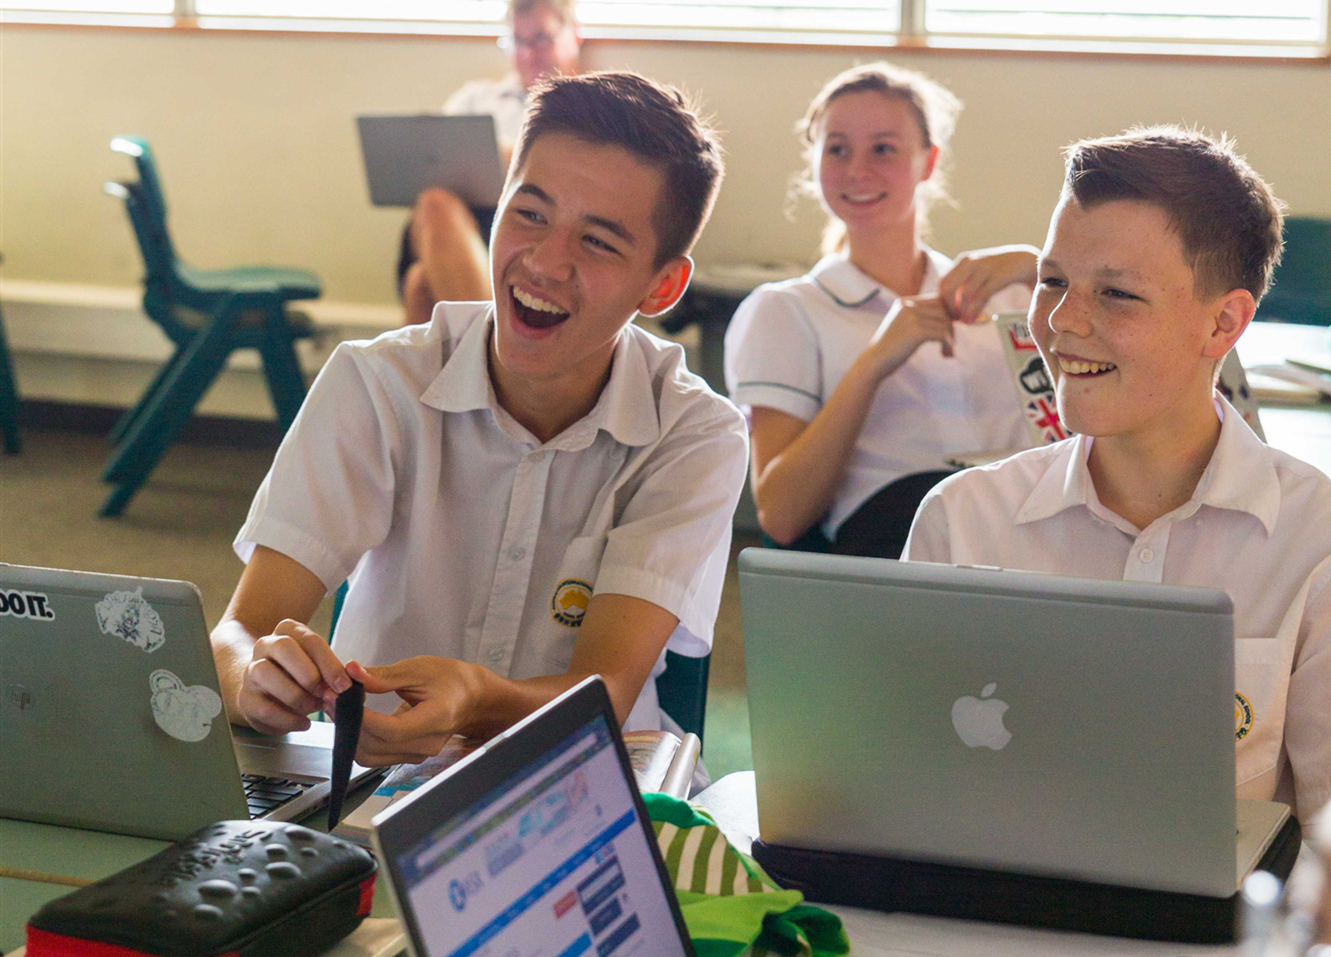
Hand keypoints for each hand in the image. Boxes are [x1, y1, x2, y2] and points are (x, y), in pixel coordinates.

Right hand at [238, 619, 349, 734]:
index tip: (344, 684)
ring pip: (265, 673)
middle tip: (325, 694)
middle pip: (283, 647)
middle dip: (308, 673)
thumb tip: (360, 683)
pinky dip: (286, 718)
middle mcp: (266, 645)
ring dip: (295, 694)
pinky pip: (262, 707)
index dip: (329, 663)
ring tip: (312, 707)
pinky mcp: (246, 698)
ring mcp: (252, 670)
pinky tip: (303, 723)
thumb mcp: (325, 671)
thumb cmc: (302, 678)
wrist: (270, 694)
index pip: (310, 639)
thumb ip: (343, 676)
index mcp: (289, 631)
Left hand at [346, 657, 482, 765]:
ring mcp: (417, 754)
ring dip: (350, 734)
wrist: (470, 698)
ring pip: (370, 756)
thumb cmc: (450, 680)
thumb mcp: (419, 669)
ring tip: (341, 707)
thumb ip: (384, 676)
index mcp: (435, 720)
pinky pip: (376, 754)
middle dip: (349, 725)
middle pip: (375, 747)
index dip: (362, 718)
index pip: (391, 731)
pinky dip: (360, 739)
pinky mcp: (408, 756)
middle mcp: (426, 745)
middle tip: (333, 698)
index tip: (342, 698)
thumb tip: (352, 672)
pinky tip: (354, 718)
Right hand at [864, 296, 958, 376]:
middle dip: (950, 327)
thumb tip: (950, 315)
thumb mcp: (903, 324)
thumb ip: (919, 316)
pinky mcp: (916, 331)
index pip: (937, 300)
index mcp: (904, 301)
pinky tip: (945, 353)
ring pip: (945, 322)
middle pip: (943, 310)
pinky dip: (948, 344)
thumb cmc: (891, 347)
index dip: (947, 316)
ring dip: (951, 338)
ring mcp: (911, 317)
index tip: (946, 332)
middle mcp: (907, 305)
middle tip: (949, 343)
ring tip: (947, 351)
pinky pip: (943, 334)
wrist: (874, 361)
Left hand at [937, 245, 1038, 322]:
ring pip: (963, 294)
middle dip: (949, 308)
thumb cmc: (1001, 272)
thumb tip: (949, 306)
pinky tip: (972, 321)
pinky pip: (981, 296)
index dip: (943, 301)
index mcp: (964, 261)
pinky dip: (974, 311)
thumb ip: (965, 284)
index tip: (950, 314)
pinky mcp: (999, 275)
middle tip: (956, 321)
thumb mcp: (979, 274)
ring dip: (961, 312)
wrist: (1029, 261)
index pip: (943, 283)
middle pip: (948, 289)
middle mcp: (971, 261)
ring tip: (965, 323)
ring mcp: (985, 267)